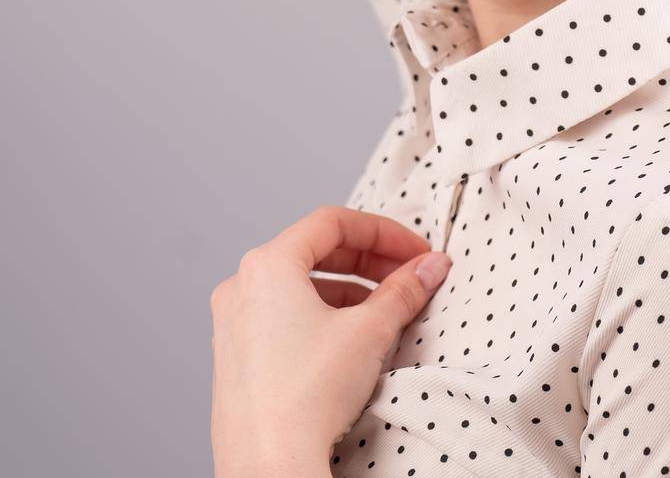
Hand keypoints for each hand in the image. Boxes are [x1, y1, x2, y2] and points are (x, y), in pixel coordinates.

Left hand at [210, 205, 451, 476]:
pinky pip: (285, 317)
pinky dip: (324, 315)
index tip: (416, 251)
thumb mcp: (370, 330)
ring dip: (351, 290)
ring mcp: (233, 325)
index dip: (384, 232)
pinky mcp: (237, 358)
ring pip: (301, 286)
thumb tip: (430, 267)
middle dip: (370, 261)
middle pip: (316, 251)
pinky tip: (355, 339)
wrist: (270, 464)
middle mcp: (241, 288)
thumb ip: (405, 290)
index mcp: (267, 266)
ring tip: (388, 310)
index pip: (334, 223)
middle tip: (409, 275)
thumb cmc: (305, 395)